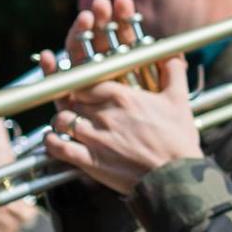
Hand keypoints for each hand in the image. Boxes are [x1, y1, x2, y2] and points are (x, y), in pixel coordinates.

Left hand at [40, 0, 202, 194]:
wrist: (177, 178)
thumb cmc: (178, 140)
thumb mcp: (180, 100)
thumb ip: (173, 72)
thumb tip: (173, 53)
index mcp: (122, 96)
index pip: (84, 79)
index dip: (78, 81)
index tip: (79, 84)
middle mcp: (104, 114)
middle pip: (69, 98)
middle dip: (67, 99)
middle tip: (71, 102)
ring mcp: (94, 138)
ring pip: (60, 120)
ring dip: (60, 120)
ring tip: (67, 123)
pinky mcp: (90, 161)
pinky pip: (58, 147)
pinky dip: (51, 142)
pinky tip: (55, 140)